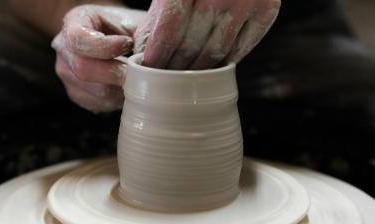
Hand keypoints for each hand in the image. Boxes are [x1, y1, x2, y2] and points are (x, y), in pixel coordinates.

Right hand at [52, 5, 145, 111]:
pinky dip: (117, 98)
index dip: (106, 47)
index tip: (129, 44)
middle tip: (138, 71)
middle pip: (83, 69)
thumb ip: (138, 36)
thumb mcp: (134, 22)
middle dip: (116, 73)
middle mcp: (63, 47)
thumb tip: (146, 60)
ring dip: (120, 88)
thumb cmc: (126, 28)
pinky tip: (125, 86)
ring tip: (135, 78)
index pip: (79, 39)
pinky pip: (98, 103)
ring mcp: (66, 72)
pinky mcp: (76, 92)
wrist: (117, 37)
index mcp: (74, 22)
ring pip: (95, 91)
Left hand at [135, 0, 280, 69]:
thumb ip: (158, 15)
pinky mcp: (267, 9)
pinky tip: (212, 67)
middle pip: (192, 45)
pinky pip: (241, 49)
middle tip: (166, 78)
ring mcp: (248, 0)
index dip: (158, 56)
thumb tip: (143, 53)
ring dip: (197, 70)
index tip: (149, 70)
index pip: (169, 31)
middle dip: (175, 67)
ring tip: (185, 76)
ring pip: (216, 52)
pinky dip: (224, 62)